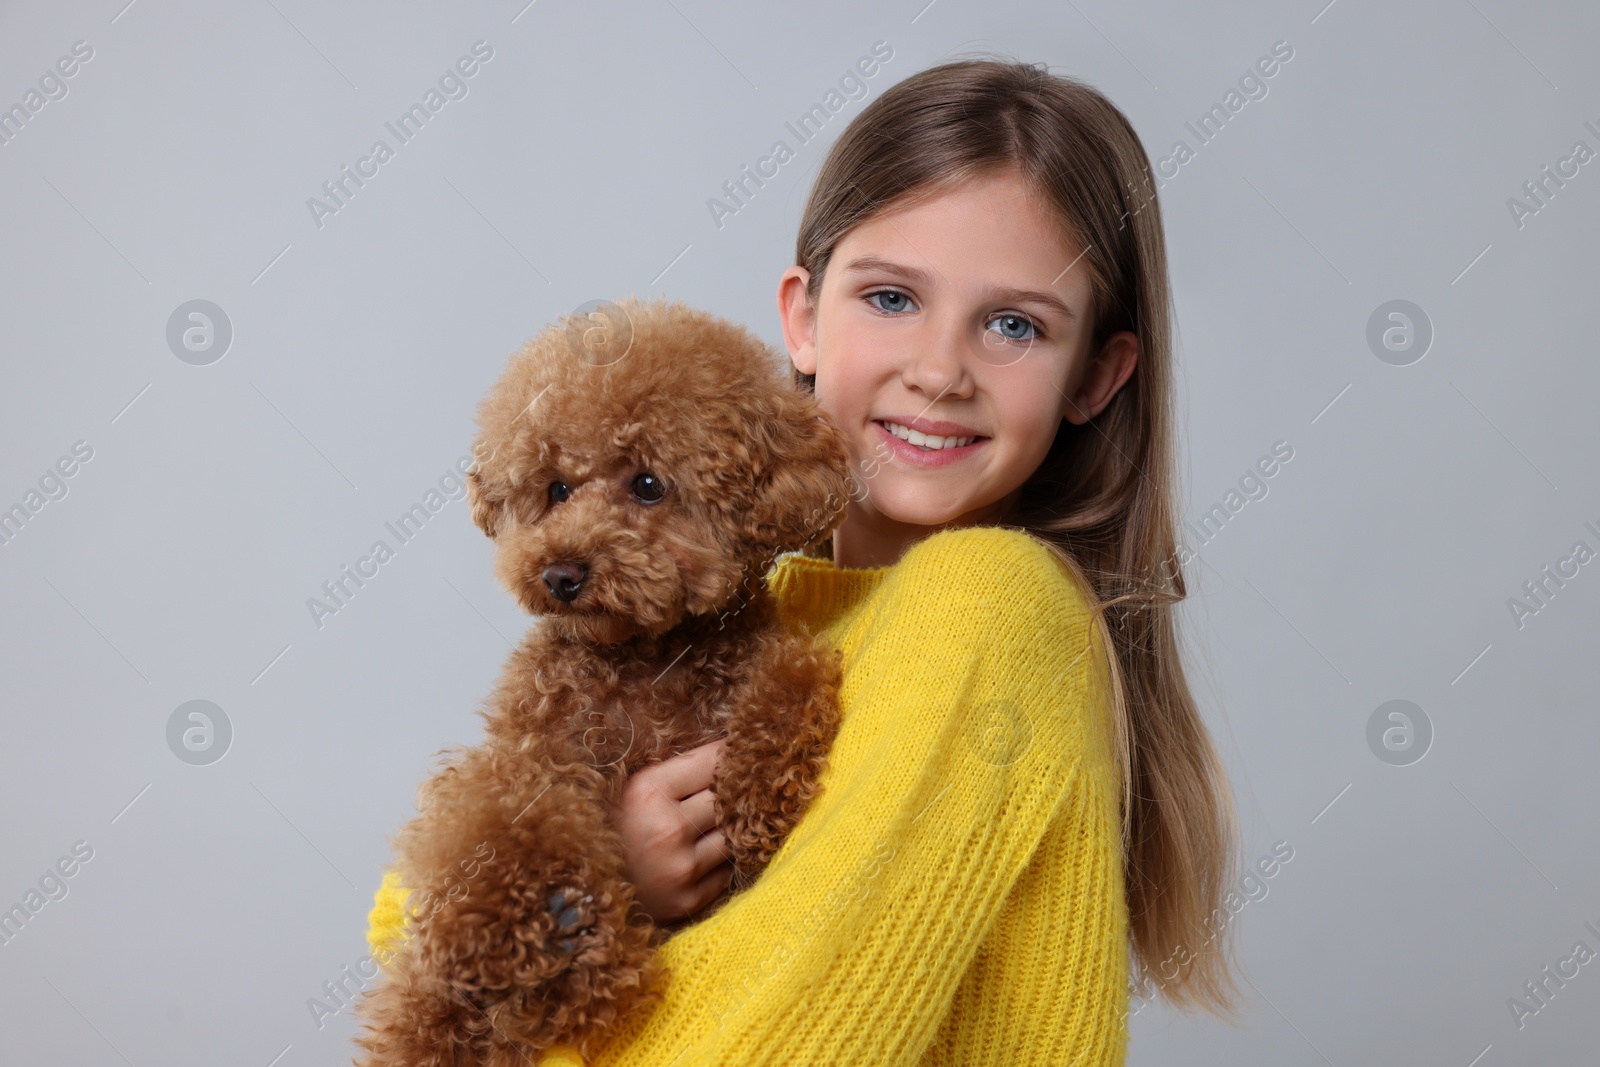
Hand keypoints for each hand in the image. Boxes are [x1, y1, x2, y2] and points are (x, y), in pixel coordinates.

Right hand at [608, 737, 733, 925]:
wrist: (575, 895)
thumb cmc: (602, 830)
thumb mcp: (628, 790)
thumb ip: (674, 771)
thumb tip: (726, 750)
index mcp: (647, 791)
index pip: (714, 761)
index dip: (730, 754)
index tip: (739, 751)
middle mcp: (667, 829)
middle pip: (727, 798)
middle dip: (734, 791)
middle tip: (740, 784)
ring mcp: (680, 868)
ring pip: (733, 834)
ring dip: (727, 828)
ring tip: (713, 822)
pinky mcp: (687, 901)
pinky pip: (726, 870)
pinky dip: (719, 862)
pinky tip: (699, 856)